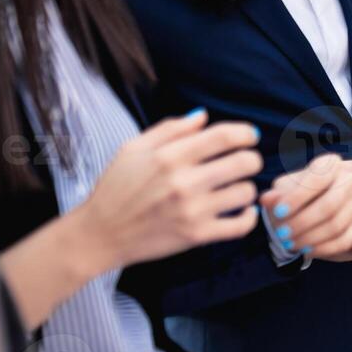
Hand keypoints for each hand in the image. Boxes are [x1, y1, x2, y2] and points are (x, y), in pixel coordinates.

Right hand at [74, 110, 262, 269]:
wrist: (100, 233)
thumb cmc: (115, 188)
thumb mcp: (132, 149)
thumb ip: (169, 129)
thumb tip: (202, 116)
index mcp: (169, 157)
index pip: (223, 137)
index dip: (245, 133)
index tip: (250, 135)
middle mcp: (184, 182)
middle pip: (243, 163)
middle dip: (252, 159)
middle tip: (246, 162)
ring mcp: (193, 210)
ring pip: (246, 192)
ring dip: (246, 188)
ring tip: (236, 187)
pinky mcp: (197, 235)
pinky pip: (240, 226)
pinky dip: (249, 217)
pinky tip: (244, 210)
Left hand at [259, 153, 351, 261]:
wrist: (305, 208)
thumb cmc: (292, 197)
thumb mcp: (281, 191)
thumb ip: (276, 195)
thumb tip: (266, 200)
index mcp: (330, 164)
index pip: (317, 179)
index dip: (297, 197)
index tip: (278, 212)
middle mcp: (350, 180)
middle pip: (330, 205)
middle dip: (303, 222)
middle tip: (281, 234)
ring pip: (337, 225)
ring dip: (310, 238)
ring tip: (289, 243)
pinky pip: (344, 240)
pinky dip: (323, 248)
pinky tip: (305, 250)